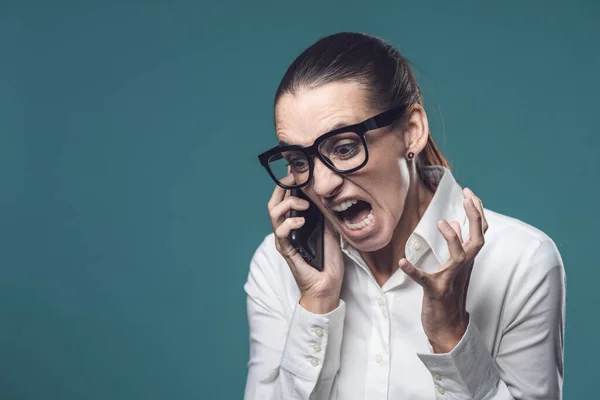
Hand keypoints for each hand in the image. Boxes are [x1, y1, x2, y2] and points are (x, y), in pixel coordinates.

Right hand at [268, 175, 343, 313]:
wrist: (328, 287)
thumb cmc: (328, 262)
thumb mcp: (330, 231)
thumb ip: (325, 215)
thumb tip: (327, 196)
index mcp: (294, 224)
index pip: (284, 199)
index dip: (288, 184)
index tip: (297, 171)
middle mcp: (285, 231)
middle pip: (273, 203)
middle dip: (282, 187)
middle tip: (294, 179)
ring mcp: (284, 241)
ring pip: (273, 214)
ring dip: (288, 203)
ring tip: (304, 204)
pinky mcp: (287, 252)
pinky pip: (281, 234)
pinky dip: (290, 223)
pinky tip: (301, 221)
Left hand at [398, 188, 487, 352]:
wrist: (448, 327)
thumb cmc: (449, 295)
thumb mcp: (454, 268)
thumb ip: (457, 245)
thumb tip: (457, 223)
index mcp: (466, 261)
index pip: (479, 233)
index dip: (478, 212)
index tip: (470, 193)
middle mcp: (462, 268)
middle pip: (478, 240)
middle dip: (475, 217)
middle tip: (467, 196)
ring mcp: (450, 280)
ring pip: (460, 257)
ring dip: (452, 239)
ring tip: (441, 222)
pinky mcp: (435, 293)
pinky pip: (425, 280)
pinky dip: (414, 271)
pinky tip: (402, 262)